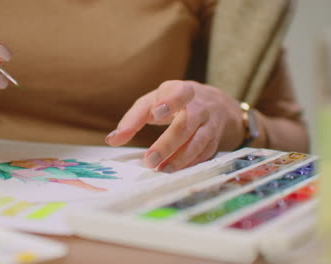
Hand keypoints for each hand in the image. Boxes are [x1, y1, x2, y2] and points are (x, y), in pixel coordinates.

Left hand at [105, 80, 244, 171]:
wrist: (217, 105)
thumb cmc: (175, 102)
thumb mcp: (154, 101)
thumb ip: (134, 118)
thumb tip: (112, 139)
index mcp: (183, 91)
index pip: (179, 93)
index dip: (169, 102)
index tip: (155, 114)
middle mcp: (200, 107)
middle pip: (186, 124)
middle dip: (168, 143)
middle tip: (150, 159)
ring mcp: (210, 125)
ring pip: (198, 142)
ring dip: (179, 158)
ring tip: (161, 170)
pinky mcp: (215, 142)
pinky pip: (204, 155)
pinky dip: (189, 164)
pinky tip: (175, 172)